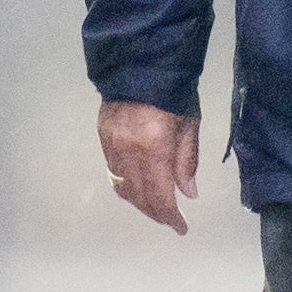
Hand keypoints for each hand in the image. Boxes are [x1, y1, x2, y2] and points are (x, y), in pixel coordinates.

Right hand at [98, 100, 200, 234]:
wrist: (139, 62)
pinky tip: (139, 189)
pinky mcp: (102, 138)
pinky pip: (113, 173)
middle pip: (140, 196)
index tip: (181, 228)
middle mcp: (128, 151)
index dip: (170, 216)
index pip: (160, 195)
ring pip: (123, 187)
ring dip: (140, 203)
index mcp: (154, 147)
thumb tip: (188, 193)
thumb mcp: (189, 124)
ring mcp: (111, 145)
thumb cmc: (173, 92)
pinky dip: (127, 186)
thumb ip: (187, 161)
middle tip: (171, 221)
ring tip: (156, 208)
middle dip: (156, 213)